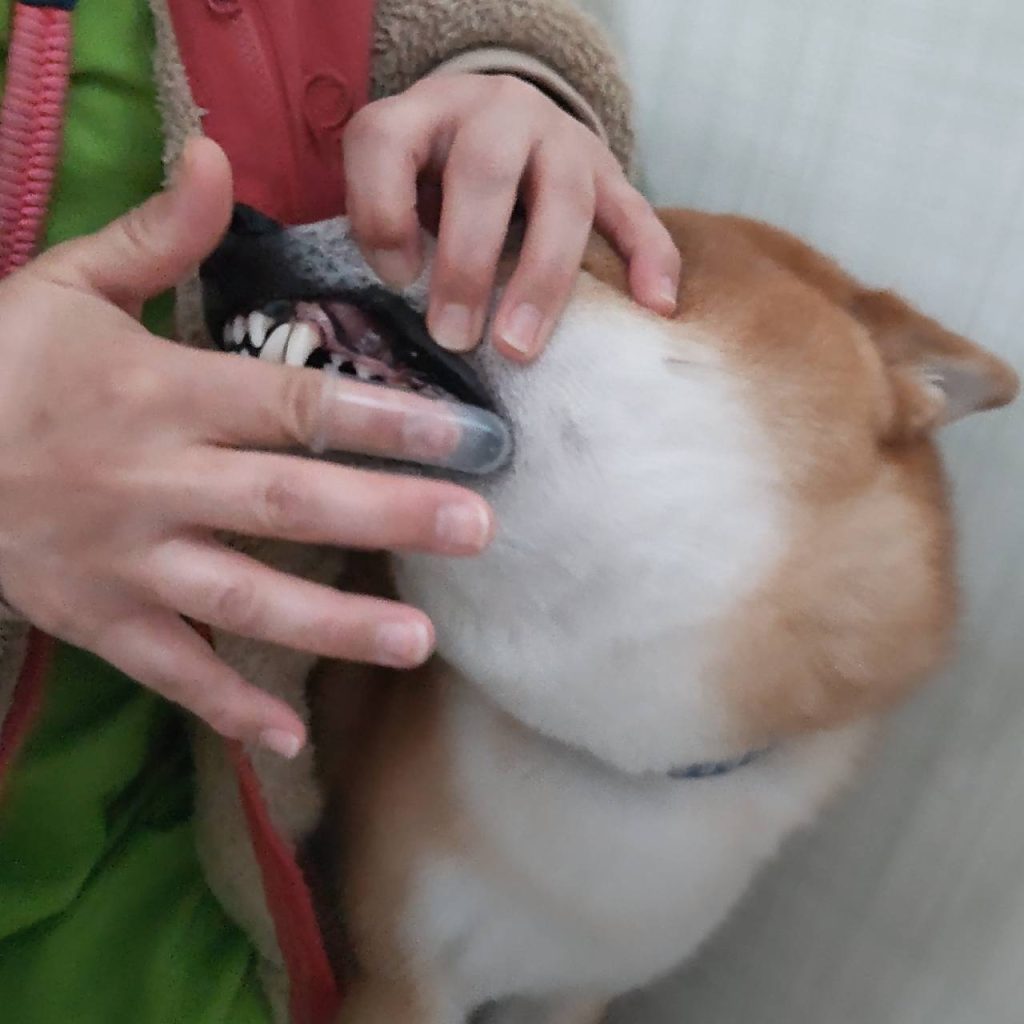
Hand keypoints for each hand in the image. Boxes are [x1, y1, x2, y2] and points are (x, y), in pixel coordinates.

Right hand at [0, 139, 494, 757]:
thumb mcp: (67, 283)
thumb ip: (158, 234)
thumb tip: (222, 153)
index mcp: (159, 393)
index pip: (291, 405)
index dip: (380, 419)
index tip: (463, 433)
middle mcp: (154, 481)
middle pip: (288, 500)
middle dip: (387, 516)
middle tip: (478, 530)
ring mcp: (127, 561)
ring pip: (244, 597)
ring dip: (334, 621)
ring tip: (420, 642)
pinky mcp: (97, 619)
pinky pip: (169, 670)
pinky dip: (226, 705)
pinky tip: (290, 737)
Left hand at [343, 73, 680, 360]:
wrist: (496, 124)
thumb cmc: (431, 175)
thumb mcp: (392, 184)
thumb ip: (386, 223)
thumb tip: (408, 287)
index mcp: (423, 111)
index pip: (388, 143)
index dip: (382, 214)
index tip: (396, 279)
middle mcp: (494, 110)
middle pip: (485, 172)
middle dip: (468, 262)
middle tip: (455, 336)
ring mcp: (558, 136)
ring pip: (563, 198)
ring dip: (543, 278)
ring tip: (520, 347)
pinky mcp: (606, 169)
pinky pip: (635, 211)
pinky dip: (650, 257)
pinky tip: (656, 304)